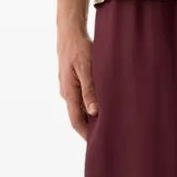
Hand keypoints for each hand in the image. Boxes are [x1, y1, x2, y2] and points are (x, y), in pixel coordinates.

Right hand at [57, 25, 97, 139]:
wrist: (70, 32)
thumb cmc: (79, 48)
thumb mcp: (86, 68)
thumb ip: (89, 90)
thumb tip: (93, 112)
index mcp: (69, 93)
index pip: (76, 121)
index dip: (86, 134)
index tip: (97, 143)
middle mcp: (67, 93)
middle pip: (79, 117)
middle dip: (91, 127)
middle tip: (108, 135)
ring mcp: (69, 88)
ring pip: (81, 108)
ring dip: (92, 116)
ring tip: (109, 123)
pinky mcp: (74, 82)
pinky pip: (82, 98)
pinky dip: (92, 105)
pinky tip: (104, 106)